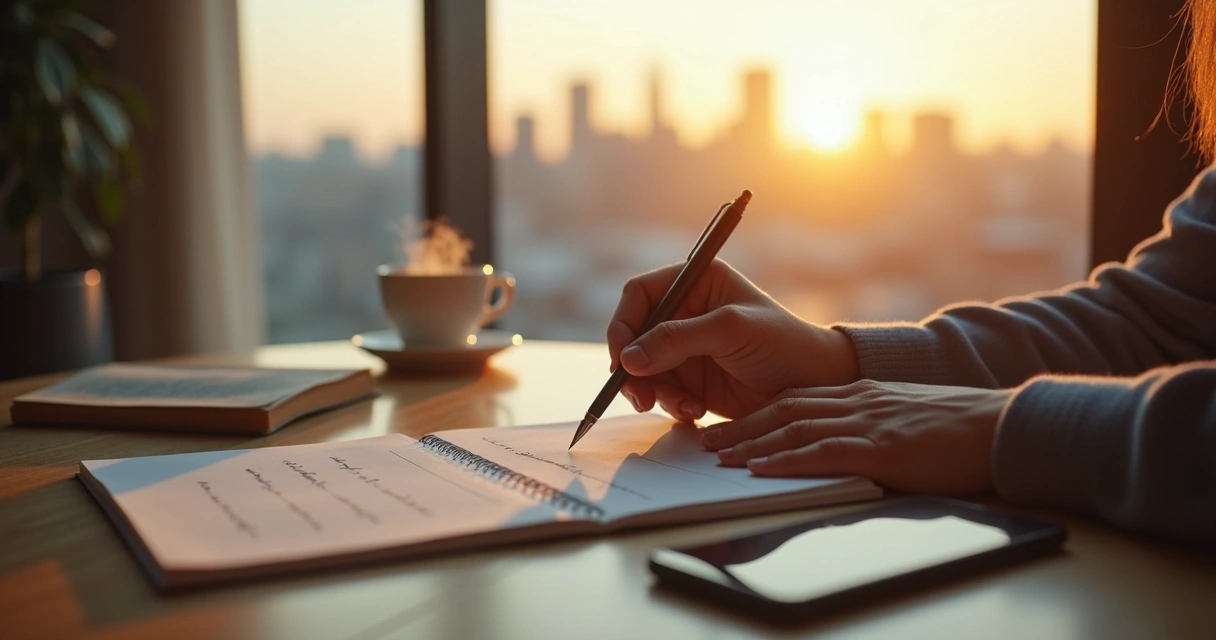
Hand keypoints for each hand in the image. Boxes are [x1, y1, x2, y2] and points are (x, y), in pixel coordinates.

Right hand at [608, 259, 858, 420]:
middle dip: (632, 367)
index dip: (624, 324)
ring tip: (684, 406)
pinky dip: (671, 404)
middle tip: (640, 395)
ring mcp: (686, 348)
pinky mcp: (691, 380)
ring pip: (642, 368)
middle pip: (634, 335)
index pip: (640, 295)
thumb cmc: (783, 344)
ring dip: (653, 391)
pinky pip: (661, 392)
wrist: (814, 385)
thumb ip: (678, 339)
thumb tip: (629, 358)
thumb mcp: (731, 331)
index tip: (622, 358)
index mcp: (696, 282)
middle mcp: (686, 312)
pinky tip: (696, 411)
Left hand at [701, 381, 1012, 493]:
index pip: (795, 398)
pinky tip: (761, 468)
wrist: (1001, 423)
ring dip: (751, 444)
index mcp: (861, 392)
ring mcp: (867, 422)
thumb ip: (869, 422)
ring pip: (794, 428)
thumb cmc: (957, 427)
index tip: (726, 424)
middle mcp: (856, 400)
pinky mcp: (881, 447)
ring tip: (719, 457)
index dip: (755, 412)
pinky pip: (823, 451)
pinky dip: (786, 460)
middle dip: (741, 426)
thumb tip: (840, 443)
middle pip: (783, 409)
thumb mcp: (903, 415)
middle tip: (705, 441)